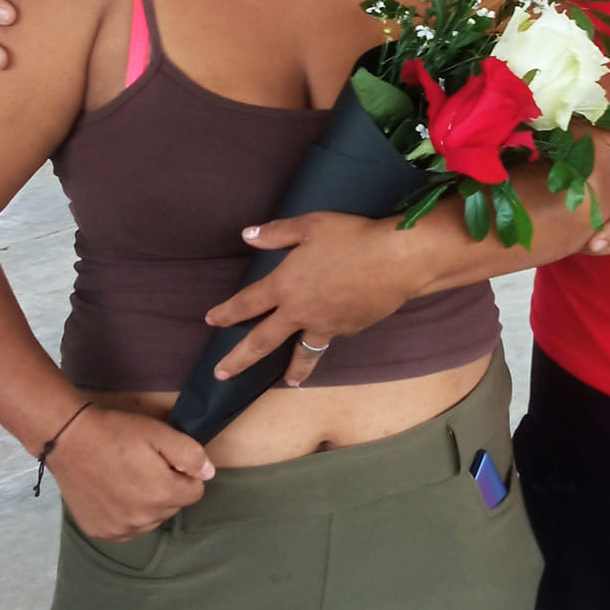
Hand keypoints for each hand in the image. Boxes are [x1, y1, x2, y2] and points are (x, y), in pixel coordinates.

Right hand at [48, 405, 214, 540]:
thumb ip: (190, 455)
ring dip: (146, 504)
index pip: (194, 492)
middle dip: (165, 488)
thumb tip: (208, 474)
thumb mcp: (159, 433)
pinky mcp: (101, 532)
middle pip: (172, 506)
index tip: (163, 461)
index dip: (183, 474)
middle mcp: (143, 519)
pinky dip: (125, 515)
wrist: (68, 439)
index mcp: (162, 494)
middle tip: (143, 466)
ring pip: (150, 520)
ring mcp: (120, 529)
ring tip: (126, 479)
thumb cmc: (115, 432)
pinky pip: (127, 529)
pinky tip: (113, 495)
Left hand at [205, 213, 425, 387]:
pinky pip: (331, 338)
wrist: (397, 261)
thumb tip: (248, 235)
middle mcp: (300, 312)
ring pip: (303, 353)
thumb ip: (278, 232)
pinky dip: (326, 340)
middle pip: (262, 342)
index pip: (246, 303)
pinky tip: (330, 337)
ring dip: (292, 370)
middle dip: (239, 360)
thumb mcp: (312, 226)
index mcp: (285, 285)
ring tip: (287, 383)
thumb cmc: (352, 237)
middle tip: (221, 375)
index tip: (212, 320)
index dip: (227, 313)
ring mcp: (326, 326)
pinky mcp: (349, 330)